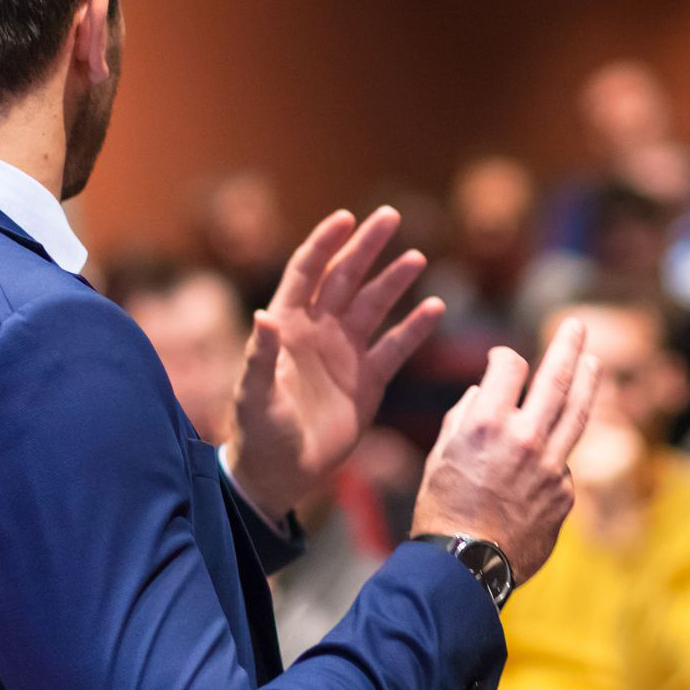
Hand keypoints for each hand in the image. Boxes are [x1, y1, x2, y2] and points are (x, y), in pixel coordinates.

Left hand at [227, 207, 443, 522]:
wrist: (280, 473)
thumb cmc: (257, 433)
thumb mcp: (254, 396)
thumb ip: (259, 356)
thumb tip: (262, 315)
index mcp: (287, 325)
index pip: (307, 271)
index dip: (325, 243)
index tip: (346, 218)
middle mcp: (318, 330)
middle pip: (345, 277)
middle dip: (367, 247)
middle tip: (391, 216)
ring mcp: (345, 353)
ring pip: (374, 306)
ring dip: (394, 281)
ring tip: (417, 258)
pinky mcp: (368, 381)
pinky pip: (395, 347)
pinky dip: (415, 328)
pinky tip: (435, 309)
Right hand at [410, 318, 599, 582]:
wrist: (464, 564)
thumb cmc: (442, 507)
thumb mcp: (442, 453)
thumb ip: (465, 416)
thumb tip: (482, 393)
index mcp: (486, 423)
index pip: (509, 366)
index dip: (504, 358)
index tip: (502, 360)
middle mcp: (524, 438)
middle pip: (557, 378)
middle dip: (568, 346)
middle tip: (577, 325)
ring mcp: (551, 466)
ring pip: (577, 413)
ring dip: (588, 382)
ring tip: (594, 361)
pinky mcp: (564, 492)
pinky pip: (564, 460)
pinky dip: (558, 448)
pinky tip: (551, 449)